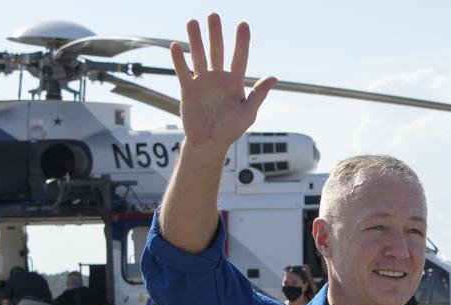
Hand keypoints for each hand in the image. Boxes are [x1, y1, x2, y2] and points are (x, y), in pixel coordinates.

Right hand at [170, 14, 276, 157]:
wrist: (209, 143)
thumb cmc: (230, 129)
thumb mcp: (248, 113)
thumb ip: (258, 94)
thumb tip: (273, 77)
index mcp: (234, 82)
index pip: (239, 57)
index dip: (241, 41)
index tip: (243, 24)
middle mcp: (218, 78)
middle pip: (216, 51)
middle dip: (215, 34)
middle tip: (213, 15)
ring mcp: (202, 82)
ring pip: (198, 56)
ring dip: (195, 40)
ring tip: (192, 22)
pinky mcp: (188, 90)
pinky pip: (183, 71)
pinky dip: (179, 59)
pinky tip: (176, 45)